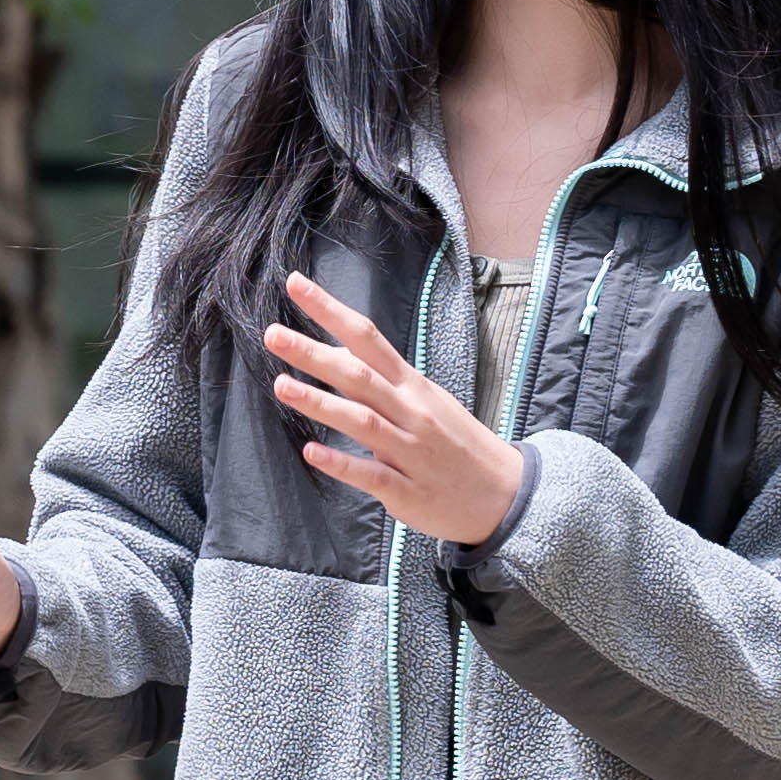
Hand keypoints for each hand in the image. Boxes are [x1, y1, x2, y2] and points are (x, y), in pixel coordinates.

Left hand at [262, 270, 527, 548]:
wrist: (507, 494)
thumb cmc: (457, 443)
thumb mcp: (426, 402)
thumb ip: (381, 381)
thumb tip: (337, 355)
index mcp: (412, 386)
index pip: (368, 339)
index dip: (331, 311)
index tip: (295, 285)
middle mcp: (411, 412)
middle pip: (358, 376)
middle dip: (314, 353)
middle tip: (272, 333)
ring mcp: (411, 451)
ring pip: (363, 422)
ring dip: (321, 403)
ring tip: (280, 385)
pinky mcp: (408, 491)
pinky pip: (372, 475)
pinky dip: (341, 463)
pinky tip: (311, 451)